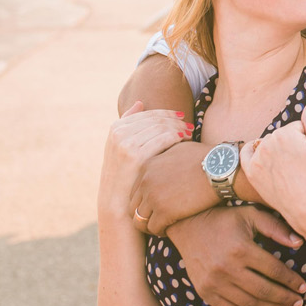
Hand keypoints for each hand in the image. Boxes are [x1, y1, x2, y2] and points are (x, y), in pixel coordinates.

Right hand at [100, 101, 190, 222]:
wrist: (115, 203)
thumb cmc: (124, 176)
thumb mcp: (121, 148)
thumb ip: (129, 125)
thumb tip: (141, 102)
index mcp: (116, 128)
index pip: (148, 113)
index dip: (167, 113)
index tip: (181, 116)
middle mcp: (118, 133)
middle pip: (155, 119)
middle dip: (175, 120)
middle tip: (189, 125)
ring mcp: (125, 143)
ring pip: (161, 127)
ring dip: (178, 128)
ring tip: (190, 133)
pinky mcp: (134, 155)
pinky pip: (162, 139)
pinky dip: (177, 137)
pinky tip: (185, 140)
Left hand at [130, 133, 216, 234]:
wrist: (221, 168)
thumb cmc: (207, 157)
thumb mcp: (180, 148)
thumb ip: (166, 155)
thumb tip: (168, 158)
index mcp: (147, 166)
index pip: (134, 190)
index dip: (143, 201)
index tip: (155, 206)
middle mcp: (146, 181)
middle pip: (132, 206)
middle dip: (144, 215)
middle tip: (156, 220)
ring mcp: (154, 196)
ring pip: (139, 220)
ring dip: (149, 226)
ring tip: (162, 228)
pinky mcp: (164, 211)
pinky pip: (154, 228)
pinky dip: (160, 232)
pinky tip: (170, 230)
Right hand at [166, 206, 305, 305]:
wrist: (187, 226)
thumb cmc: (224, 219)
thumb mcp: (251, 215)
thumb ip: (276, 228)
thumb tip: (299, 243)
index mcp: (241, 249)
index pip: (274, 271)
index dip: (292, 281)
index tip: (303, 287)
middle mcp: (227, 268)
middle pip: (264, 291)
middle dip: (285, 298)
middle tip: (299, 301)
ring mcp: (214, 283)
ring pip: (249, 304)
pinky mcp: (205, 292)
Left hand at [241, 105, 305, 231]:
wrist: (305, 207)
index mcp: (285, 133)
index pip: (298, 128)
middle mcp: (267, 142)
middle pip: (282, 136)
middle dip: (292, 145)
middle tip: (302, 163)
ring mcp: (257, 158)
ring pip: (268, 145)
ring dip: (277, 150)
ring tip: (289, 167)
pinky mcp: (251, 172)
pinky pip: (246, 153)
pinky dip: (252, 150)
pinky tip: (258, 152)